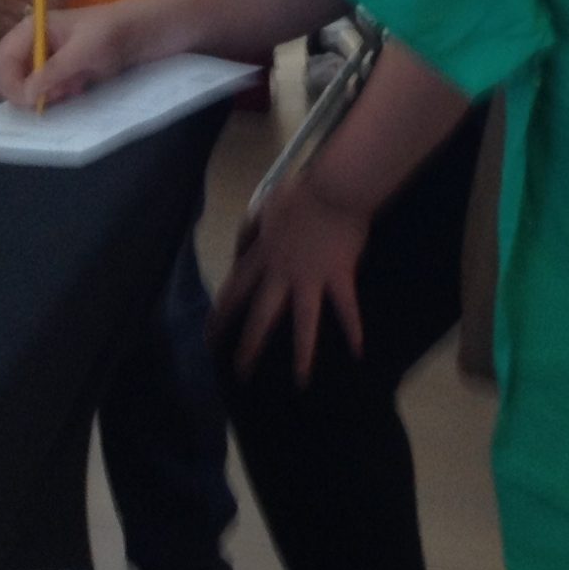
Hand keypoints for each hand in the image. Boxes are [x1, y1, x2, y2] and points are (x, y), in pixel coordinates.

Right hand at [0, 0, 142, 109]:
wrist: (139, 33)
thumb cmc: (109, 33)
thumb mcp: (82, 51)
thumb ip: (52, 72)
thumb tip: (26, 96)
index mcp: (30, 30)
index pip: (2, 60)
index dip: (9, 83)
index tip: (27, 102)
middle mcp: (30, 45)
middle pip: (9, 77)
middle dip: (27, 92)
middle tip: (53, 97)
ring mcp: (43, 60)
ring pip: (27, 89)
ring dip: (47, 94)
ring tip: (72, 87)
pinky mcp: (57, 73)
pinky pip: (45, 92)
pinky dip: (59, 94)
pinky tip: (79, 86)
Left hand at [217, 166, 370, 383]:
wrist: (335, 189)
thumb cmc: (301, 192)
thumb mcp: (265, 205)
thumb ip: (250, 230)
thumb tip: (241, 251)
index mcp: (262, 256)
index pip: (234, 292)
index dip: (220, 317)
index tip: (211, 338)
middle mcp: (282, 274)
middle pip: (262, 316)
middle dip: (250, 346)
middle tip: (241, 372)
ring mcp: (311, 279)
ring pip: (303, 322)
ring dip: (302, 353)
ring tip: (301, 380)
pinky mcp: (338, 277)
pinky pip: (346, 308)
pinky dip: (353, 329)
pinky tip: (358, 352)